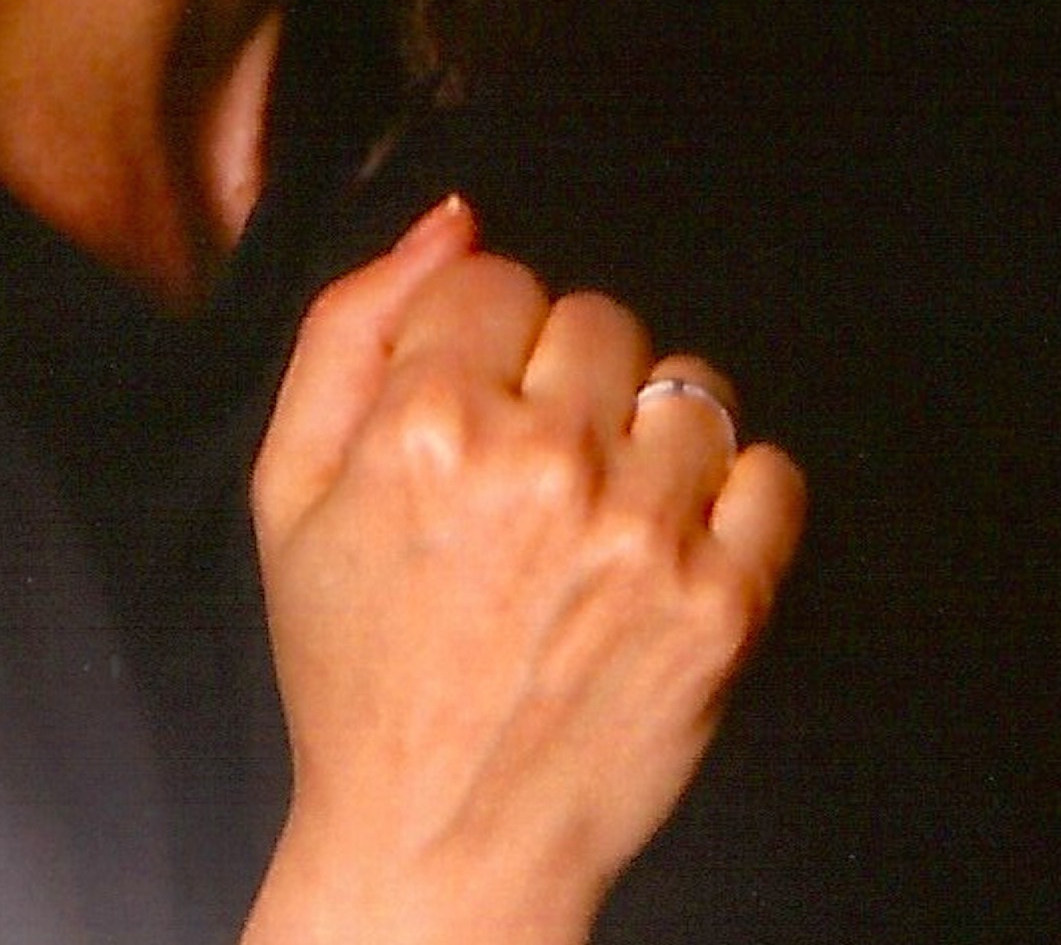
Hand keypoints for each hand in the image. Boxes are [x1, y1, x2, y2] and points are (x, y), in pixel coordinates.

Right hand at [238, 198, 803, 944]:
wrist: (438, 841)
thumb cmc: (359, 672)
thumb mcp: (289, 494)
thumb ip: (352, 331)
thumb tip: (452, 220)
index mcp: (427, 429)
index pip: (500, 281)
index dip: (484, 344)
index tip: (476, 412)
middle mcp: (544, 467)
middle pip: (600, 320)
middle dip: (567, 381)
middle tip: (534, 478)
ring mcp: (644, 535)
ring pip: (690, 388)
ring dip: (652, 436)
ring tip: (601, 516)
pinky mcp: (723, 602)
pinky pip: (771, 472)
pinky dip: (735, 497)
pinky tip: (673, 545)